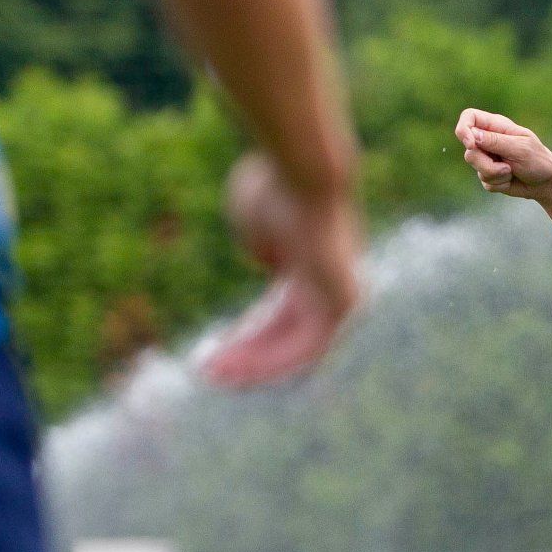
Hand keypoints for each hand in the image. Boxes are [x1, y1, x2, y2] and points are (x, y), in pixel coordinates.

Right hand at [201, 152, 362, 387]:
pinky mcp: (342, 309)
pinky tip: (238, 371)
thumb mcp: (256, 218)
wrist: (304, 176)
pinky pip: (306, 350)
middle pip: (285, 337)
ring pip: (295, 350)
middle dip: (246, 358)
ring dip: (254, 367)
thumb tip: (269, 262)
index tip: (214, 351)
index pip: (279, 317)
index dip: (246, 337)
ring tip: (214, 376)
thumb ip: (262, 243)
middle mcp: (329, 289)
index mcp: (311, 268)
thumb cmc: (276, 188)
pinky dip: (272, 362)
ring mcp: (339, 300)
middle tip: (209, 372)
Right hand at [455, 107, 551, 199]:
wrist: (547, 183)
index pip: (469, 117)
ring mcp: (487, 157)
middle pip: (468, 149)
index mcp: (496, 126)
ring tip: (512, 172)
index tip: (472, 145)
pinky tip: (511, 180)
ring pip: (475, 167)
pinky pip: (484, 181)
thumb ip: (496, 141)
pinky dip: (499, 184)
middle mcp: (488, 140)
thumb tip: (473, 135)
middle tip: (507, 168)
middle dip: (485, 163)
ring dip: (495, 174)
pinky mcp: (489, 173)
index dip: (464, 129)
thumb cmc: (538, 161)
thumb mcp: (520, 149)